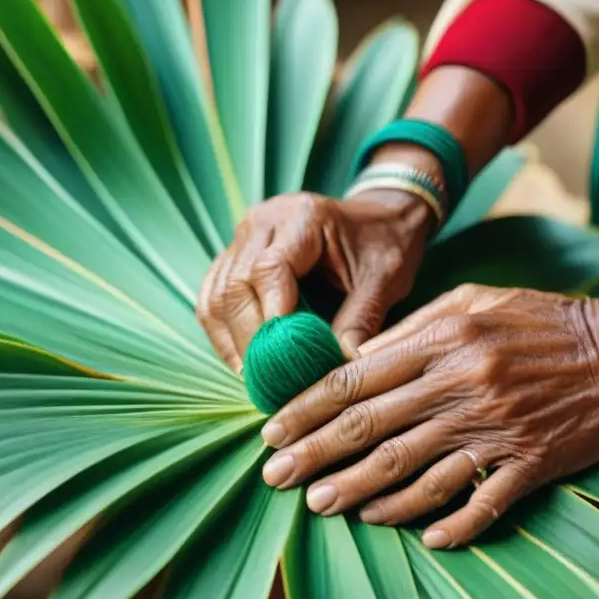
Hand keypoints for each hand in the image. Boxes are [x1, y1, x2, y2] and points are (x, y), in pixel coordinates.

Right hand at [197, 190, 431, 370]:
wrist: (377, 221)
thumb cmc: (383, 245)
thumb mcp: (384, 280)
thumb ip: (362, 319)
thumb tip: (344, 364)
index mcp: (301, 218)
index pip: (269, 269)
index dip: (270, 316)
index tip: (282, 357)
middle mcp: (262, 222)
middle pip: (235, 285)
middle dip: (249, 339)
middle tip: (269, 380)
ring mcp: (243, 239)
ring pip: (216, 295)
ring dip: (230, 341)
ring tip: (255, 378)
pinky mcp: (234, 259)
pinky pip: (213, 299)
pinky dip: (223, 333)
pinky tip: (243, 362)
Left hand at [258, 283, 598, 547]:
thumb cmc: (540, 321)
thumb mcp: (473, 300)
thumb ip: (412, 328)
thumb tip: (355, 360)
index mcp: (443, 343)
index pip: (356, 380)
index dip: (307, 409)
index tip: (271, 431)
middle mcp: (461, 388)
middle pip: (372, 430)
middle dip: (315, 456)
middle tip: (275, 478)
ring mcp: (494, 430)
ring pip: (414, 473)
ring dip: (363, 494)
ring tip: (323, 506)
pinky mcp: (528, 464)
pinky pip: (480, 503)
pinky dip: (448, 525)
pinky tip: (418, 538)